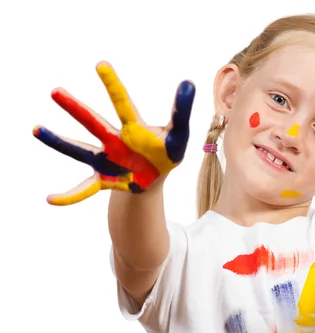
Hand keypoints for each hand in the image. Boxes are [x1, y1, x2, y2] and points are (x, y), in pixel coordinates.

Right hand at [32, 61, 194, 205]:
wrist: (155, 176)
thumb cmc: (166, 151)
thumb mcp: (179, 134)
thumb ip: (182, 111)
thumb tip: (189, 82)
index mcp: (133, 128)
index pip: (123, 104)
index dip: (114, 85)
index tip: (101, 64)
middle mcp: (114, 141)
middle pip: (94, 122)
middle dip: (76, 108)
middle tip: (56, 91)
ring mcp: (107, 160)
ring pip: (81, 150)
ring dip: (60, 142)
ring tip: (38, 130)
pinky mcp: (105, 180)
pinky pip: (85, 189)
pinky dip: (70, 195)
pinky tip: (52, 199)